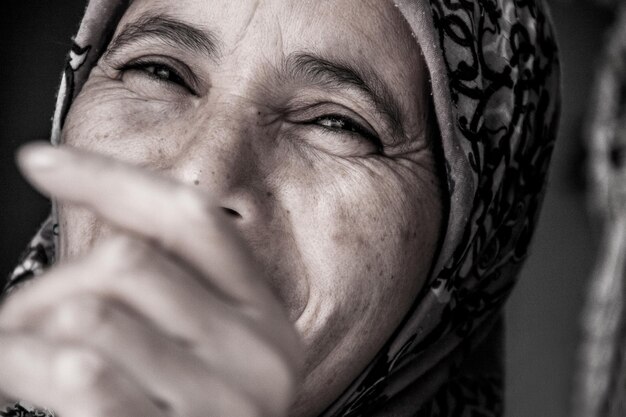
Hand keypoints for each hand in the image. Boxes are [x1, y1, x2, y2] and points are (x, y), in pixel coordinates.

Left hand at [0, 143, 301, 416]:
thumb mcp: (204, 350)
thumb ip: (167, 289)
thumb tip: (89, 218)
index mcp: (264, 316)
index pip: (190, 219)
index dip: (111, 178)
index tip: (41, 161)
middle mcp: (257, 356)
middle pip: (127, 263)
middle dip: (49, 283)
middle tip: (20, 318)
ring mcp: (222, 407)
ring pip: (91, 316)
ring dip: (25, 332)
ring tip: (20, 357)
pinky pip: (83, 377)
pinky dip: (25, 368)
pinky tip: (23, 375)